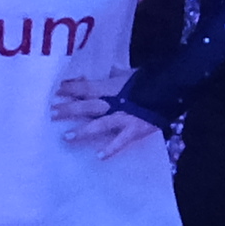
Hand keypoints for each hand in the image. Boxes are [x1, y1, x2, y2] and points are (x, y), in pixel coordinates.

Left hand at [51, 71, 167, 161]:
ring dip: (82, 130)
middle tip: (51, 113)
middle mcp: (114, 102)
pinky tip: (99, 156)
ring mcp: (124, 117)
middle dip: (69, 109)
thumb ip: (116, 75)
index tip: (54, 91)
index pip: (85, 87)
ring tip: (66, 137)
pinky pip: (121, 141)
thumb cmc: (149, 81)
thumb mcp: (129, 75)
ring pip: (99, 124)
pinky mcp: (135, 130)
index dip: (69, 89)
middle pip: (87, 106)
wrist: (172, 89)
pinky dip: (111, 148)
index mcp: (110, 87)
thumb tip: (109, 69)